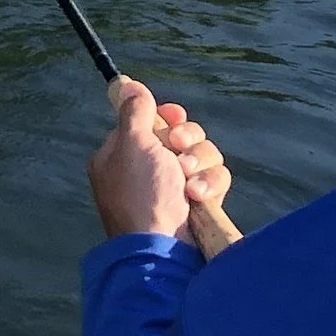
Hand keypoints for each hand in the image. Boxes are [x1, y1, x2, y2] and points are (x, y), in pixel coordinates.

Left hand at [90, 78, 232, 246]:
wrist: (163, 250)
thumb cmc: (142, 195)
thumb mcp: (133, 144)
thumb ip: (134, 112)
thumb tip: (127, 85)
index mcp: (121, 156)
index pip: (148, 122)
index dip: (164, 117)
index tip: (173, 117)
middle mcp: (146, 170)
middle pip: (180, 134)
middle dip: (186, 140)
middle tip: (178, 149)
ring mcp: (172, 188)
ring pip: (201, 153)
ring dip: (199, 162)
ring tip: (189, 181)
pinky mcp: (196, 203)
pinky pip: (213, 178)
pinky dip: (209, 184)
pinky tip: (198, 196)